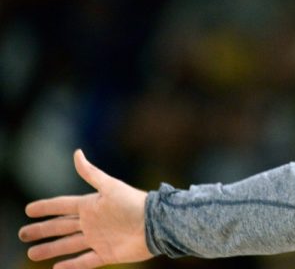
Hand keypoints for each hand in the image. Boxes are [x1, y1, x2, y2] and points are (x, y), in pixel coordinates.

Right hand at [18, 149, 152, 268]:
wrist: (155, 224)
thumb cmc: (134, 203)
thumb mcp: (110, 187)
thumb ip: (91, 173)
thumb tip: (76, 153)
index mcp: (91, 205)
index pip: (62, 206)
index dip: (46, 207)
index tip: (29, 209)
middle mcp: (92, 222)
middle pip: (61, 227)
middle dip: (42, 230)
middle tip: (23, 233)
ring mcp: (98, 239)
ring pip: (68, 245)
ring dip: (51, 249)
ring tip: (32, 253)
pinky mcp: (106, 253)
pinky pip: (84, 261)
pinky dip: (71, 265)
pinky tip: (56, 268)